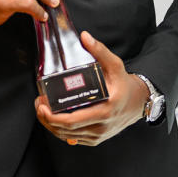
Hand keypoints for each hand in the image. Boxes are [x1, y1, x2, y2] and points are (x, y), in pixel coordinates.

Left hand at [34, 31, 149, 146]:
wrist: (139, 102)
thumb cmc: (125, 84)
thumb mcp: (115, 65)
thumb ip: (99, 50)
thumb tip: (84, 37)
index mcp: (105, 110)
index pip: (73, 121)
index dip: (53, 117)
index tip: (42, 106)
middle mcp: (101, 126)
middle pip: (66, 130)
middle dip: (47, 119)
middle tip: (38, 105)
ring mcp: (99, 135)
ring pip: (68, 136)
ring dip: (51, 126)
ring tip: (42, 111)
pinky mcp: (97, 139)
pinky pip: (74, 139)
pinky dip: (61, 132)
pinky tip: (53, 120)